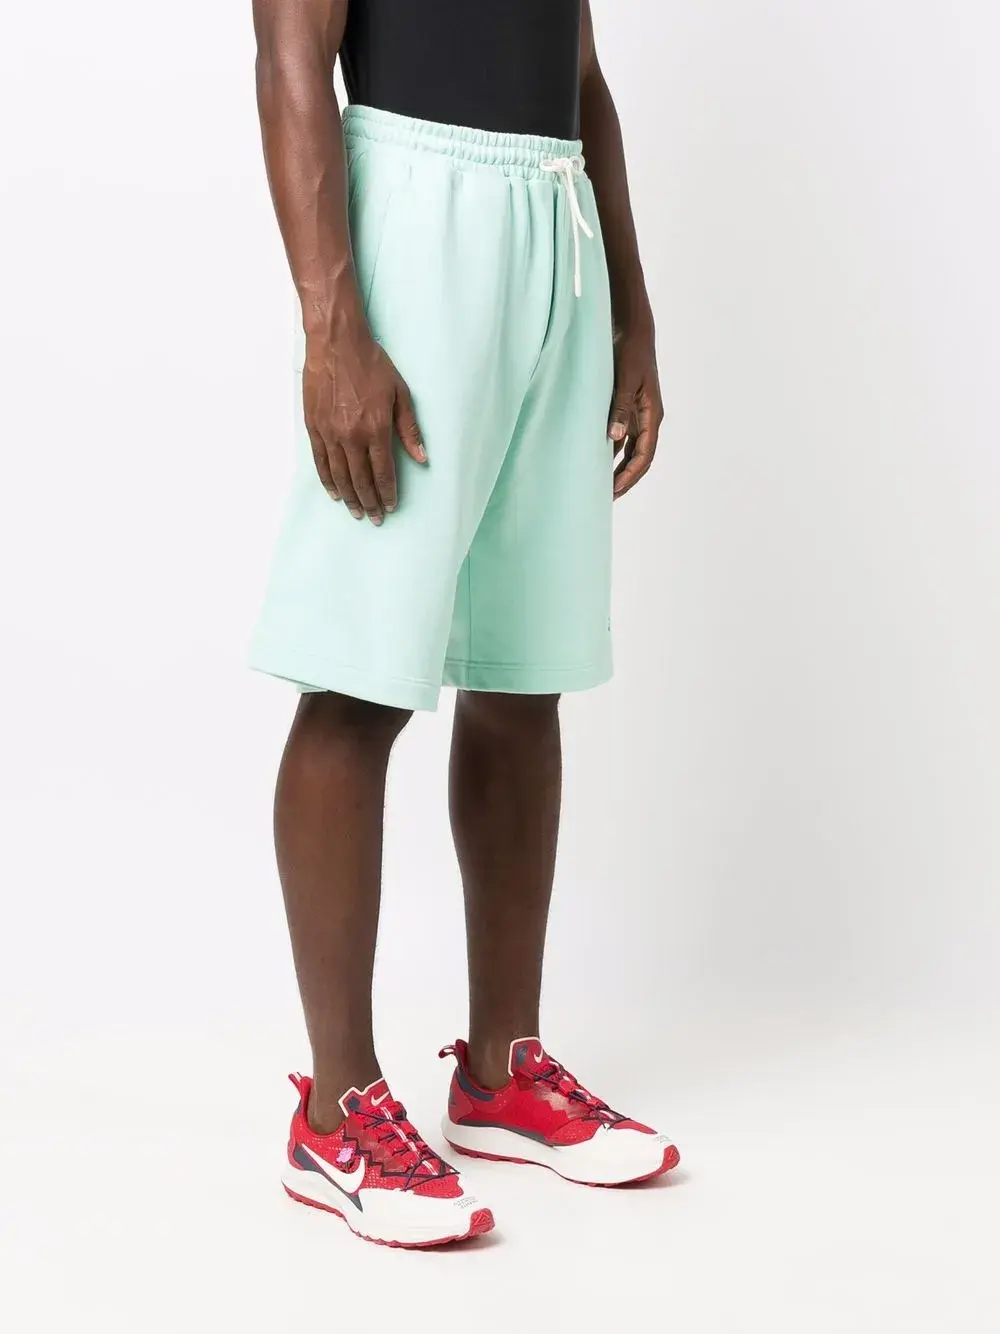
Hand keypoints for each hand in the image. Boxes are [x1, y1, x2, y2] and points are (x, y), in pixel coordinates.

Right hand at [303, 326, 425, 524]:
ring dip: (349, 497)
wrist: (336, 343)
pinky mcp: (314, 427)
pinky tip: (334, 493)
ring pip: (340, 475)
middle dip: (369, 502)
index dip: (387, 493)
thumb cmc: (371, 364)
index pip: (383, 472)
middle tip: (374, 518)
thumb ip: (409, 429)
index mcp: (376, 429)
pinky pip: (321, 462)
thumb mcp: (400, 393)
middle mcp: (352, 436)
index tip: (390, 507)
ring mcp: (330, 433)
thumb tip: (422, 458)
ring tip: (356, 512)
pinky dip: (328, 481)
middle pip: (361, 480)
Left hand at [607, 324, 663, 499]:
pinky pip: (620, 436)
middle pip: (639, 458)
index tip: (614, 491)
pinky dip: (609, 450)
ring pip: (629, 450)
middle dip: (625, 479)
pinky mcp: (626, 407)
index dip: (630, 476)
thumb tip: (614, 438)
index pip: (644, 456)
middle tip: (606, 498)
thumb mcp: (625, 380)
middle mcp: (647, 418)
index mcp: (652, 415)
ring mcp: (637, 414)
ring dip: (617, 467)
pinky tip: (594, 460)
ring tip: (600, 485)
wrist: (632, 329)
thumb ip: (620, 408)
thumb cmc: (630, 352)